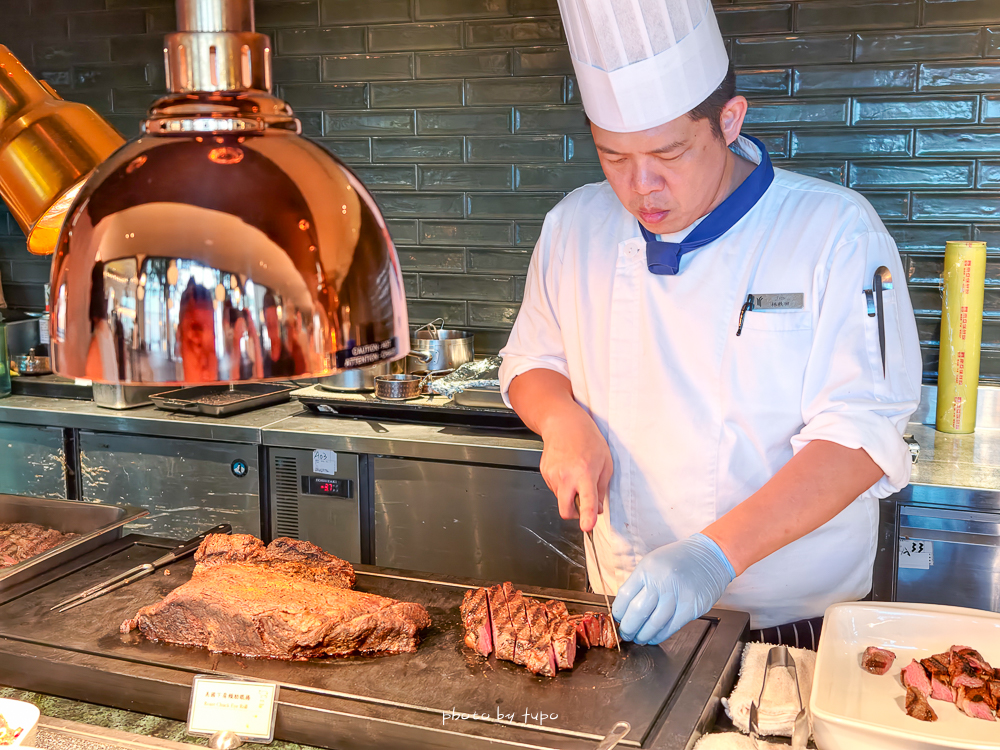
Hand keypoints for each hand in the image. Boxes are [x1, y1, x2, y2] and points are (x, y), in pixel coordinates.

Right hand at [538, 403, 612, 532]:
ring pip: (560, 498)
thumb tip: (598, 508)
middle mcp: (566, 476)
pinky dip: (562, 485)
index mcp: (585, 473)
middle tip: (581, 506)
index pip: (587, 500)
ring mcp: (553, 475)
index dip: (587, 516)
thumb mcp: (605, 462)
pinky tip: (566, 470)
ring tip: (575, 474)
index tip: (587, 527)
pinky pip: (554, 488)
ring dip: (568, 494)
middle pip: (565, 510)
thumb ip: (602, 488)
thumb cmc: (586, 439)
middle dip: (573, 514)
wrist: (563, 424)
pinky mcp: (544, 473)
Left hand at [612, 534, 734, 644]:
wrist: (710, 556)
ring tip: (639, 638)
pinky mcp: (691, 607)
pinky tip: (654, 637)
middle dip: (628, 628)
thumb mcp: (654, 563)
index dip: (618, 612)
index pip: (625, 596)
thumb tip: (626, 609)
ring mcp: (677, 594)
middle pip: (637, 612)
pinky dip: (659, 635)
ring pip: (653, 623)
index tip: (617, 619)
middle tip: (626, 633)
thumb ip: (640, 583)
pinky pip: (670, 627)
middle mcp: (660, 581)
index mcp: (647, 569)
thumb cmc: (679, 559)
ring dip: (643, 635)